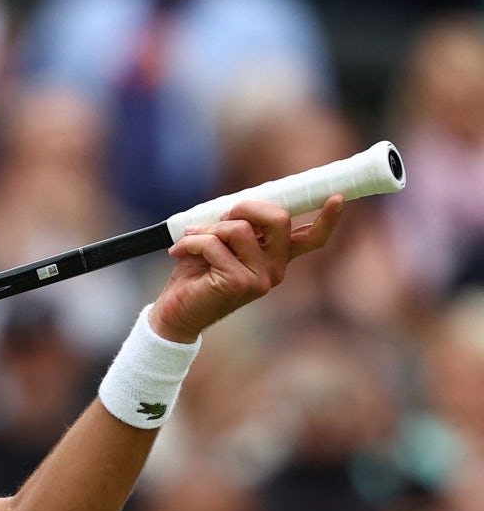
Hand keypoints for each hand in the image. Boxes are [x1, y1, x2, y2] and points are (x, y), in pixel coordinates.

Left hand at [149, 195, 343, 342]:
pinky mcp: (239, 283)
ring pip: (239, 229)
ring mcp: (261, 279)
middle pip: (279, 219)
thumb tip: (238, 206)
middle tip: (220, 217)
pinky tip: (179, 253)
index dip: (327, 218)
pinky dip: (191, 242)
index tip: (337, 197)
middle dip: (245, 207)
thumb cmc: (195, 275)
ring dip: (208, 229)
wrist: (174, 312)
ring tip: (191, 241)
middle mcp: (276, 269)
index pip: (311, 238)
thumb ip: (237, 227)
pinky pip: (214, 244)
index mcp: (276, 257)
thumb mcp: (220, 244)